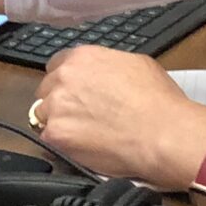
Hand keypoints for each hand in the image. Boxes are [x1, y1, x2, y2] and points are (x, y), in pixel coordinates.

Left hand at [30, 46, 205, 186]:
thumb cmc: (158, 101)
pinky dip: (61, 145)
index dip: (66, 81)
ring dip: (58, 123)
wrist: (162, 133)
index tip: (73, 92)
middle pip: (46, 90)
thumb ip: (107, 66)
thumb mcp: (136, 65)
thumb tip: (102, 75)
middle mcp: (64, 78)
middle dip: (60, 101)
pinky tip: (82, 148)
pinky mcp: (56, 134)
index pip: (57, 65)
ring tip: (83, 134)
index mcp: (82, 57)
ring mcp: (56, 107)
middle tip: (80, 116)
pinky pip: (48, 140)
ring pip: (42, 115)